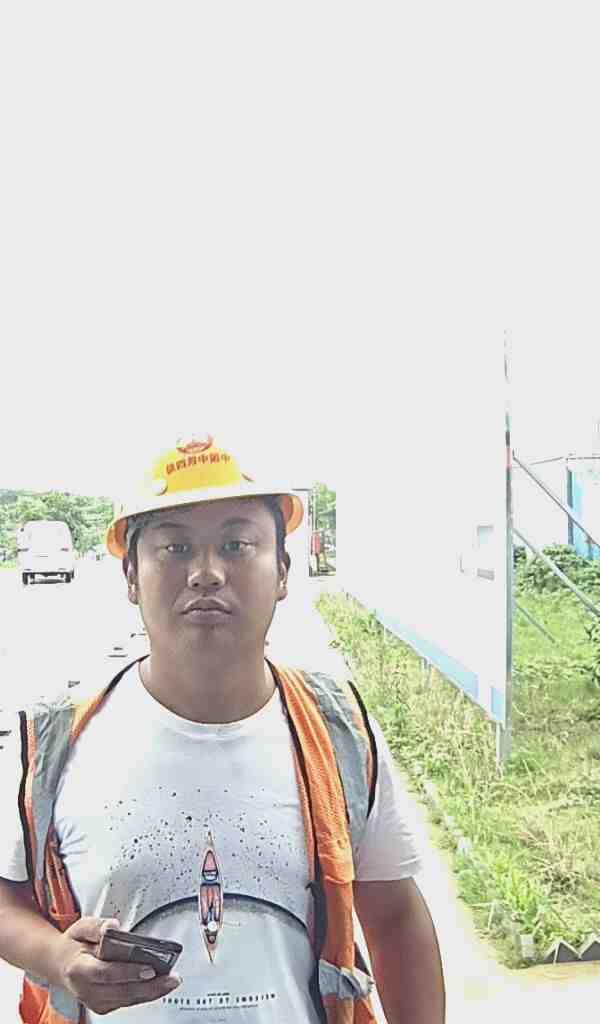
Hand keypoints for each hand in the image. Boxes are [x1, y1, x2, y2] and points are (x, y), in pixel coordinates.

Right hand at [57, 917, 181, 1015]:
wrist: (60, 965)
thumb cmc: (74, 945)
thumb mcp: (82, 927)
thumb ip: (98, 926)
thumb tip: (112, 927)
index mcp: (78, 968)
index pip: (105, 973)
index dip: (128, 972)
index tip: (149, 968)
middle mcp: (85, 990)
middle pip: (121, 991)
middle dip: (149, 986)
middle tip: (170, 978)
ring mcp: (94, 1001)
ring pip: (127, 999)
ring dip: (151, 992)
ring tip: (171, 981)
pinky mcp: (103, 1006)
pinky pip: (127, 1001)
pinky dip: (145, 994)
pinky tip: (159, 985)